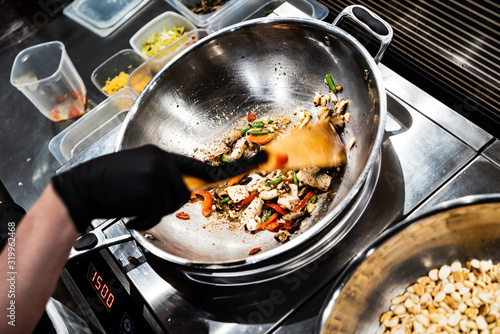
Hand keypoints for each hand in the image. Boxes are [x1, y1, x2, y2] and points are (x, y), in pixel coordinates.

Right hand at [52, 145, 266, 231]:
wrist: (81, 187)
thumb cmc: (107, 181)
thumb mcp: (138, 169)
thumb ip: (162, 175)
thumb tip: (183, 189)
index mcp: (160, 154)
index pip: (200, 164)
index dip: (233, 166)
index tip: (264, 160)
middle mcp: (162, 159)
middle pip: (186, 191)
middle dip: (168, 202)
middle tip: (144, 201)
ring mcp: (156, 172)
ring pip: (173, 203)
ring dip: (154, 211)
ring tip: (133, 203)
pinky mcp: (148, 187)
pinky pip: (157, 214)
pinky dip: (144, 220)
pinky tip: (129, 210)